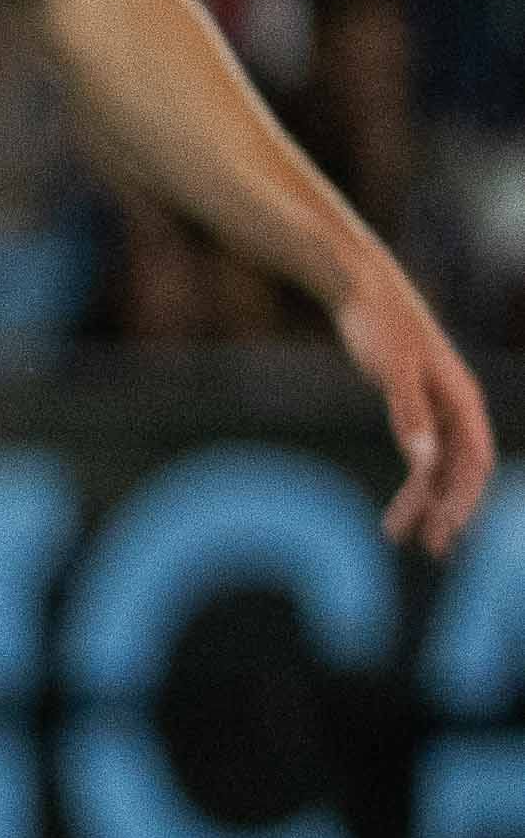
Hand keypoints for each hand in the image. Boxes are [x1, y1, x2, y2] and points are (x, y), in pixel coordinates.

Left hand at [340, 265, 497, 551]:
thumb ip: (409, 414)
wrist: (361, 288)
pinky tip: (400, 501)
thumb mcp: (394, 371)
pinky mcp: (414, 403)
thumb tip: (424, 461)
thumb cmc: (380, 323)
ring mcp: (437, 406)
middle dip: (446, 509)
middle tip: (429, 549)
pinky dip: (412, 478)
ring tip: (397, 535)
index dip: (464, 497)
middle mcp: (457, 407)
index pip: (475, 460)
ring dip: (424, 500)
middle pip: (459, 470)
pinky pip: (423, 451)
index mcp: (463, 400)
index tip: (447, 529)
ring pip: (439, 465)